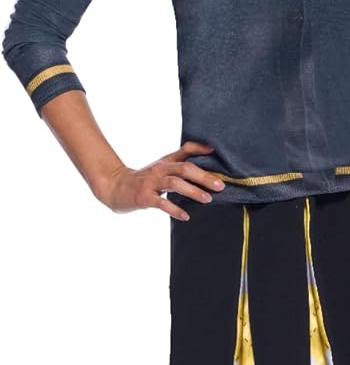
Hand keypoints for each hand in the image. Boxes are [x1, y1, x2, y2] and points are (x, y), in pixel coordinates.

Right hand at [96, 141, 224, 218]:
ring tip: (208, 199)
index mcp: (166, 162)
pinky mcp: (144, 197)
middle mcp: (160, 169)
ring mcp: (151, 183)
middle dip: (204, 176)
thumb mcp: (161, 168)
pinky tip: (186, 216)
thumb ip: (180, 163)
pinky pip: (161, 203)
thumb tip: (206, 157)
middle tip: (220, 185)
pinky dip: (174, 209)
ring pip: (174, 183)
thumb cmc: (144, 180)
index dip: (201, 149)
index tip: (217, 152)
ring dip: (193, 191)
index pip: (185, 150)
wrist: (115, 187)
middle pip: (184, 168)